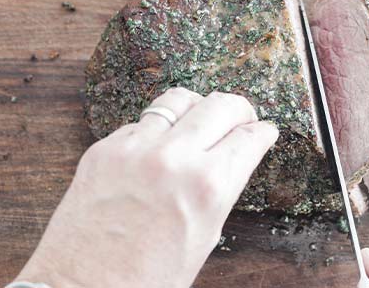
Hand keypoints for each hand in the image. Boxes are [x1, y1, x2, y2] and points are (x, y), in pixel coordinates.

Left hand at [14, 88, 278, 286]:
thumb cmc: (149, 277)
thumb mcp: (205, 235)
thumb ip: (221, 188)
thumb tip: (233, 157)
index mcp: (209, 186)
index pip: (250, 137)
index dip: (264, 132)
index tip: (264, 131)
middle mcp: (174, 158)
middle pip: (221, 105)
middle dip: (240, 110)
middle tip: (241, 119)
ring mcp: (135, 148)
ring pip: (179, 99)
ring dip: (198, 107)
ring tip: (200, 120)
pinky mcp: (104, 149)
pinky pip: (142, 123)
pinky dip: (157, 129)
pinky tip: (159, 146)